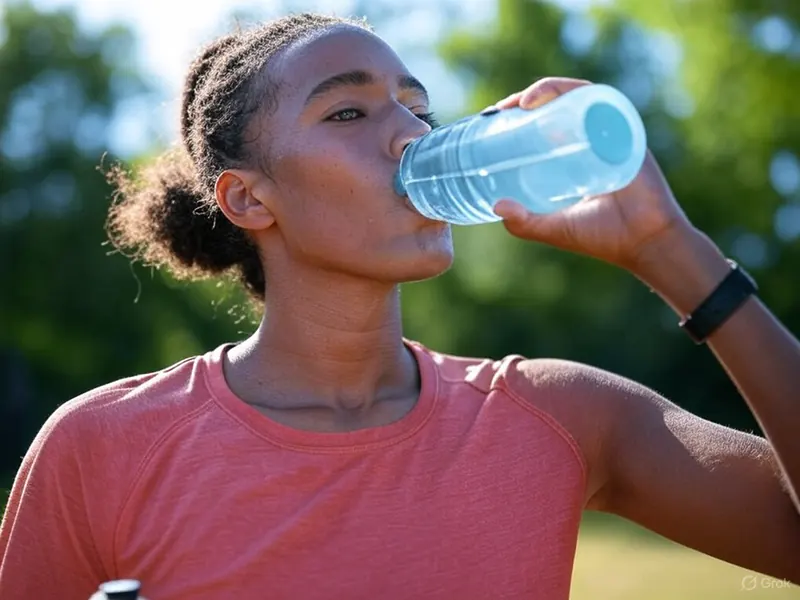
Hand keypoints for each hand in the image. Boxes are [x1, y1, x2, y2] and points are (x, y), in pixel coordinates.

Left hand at [491, 77, 693, 272]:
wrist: (645, 242)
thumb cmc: (601, 237)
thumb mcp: (553, 229)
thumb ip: (523, 223)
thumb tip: (496, 206)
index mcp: (573, 156)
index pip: (542, 124)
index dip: (516, 116)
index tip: (490, 120)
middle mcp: (591, 139)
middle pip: (554, 104)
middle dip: (523, 99)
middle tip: (497, 111)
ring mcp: (610, 132)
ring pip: (575, 95)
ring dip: (546, 89)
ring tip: (521, 103)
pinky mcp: (626, 131)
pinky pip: (602, 100)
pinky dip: (576, 92)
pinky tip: (552, 100)